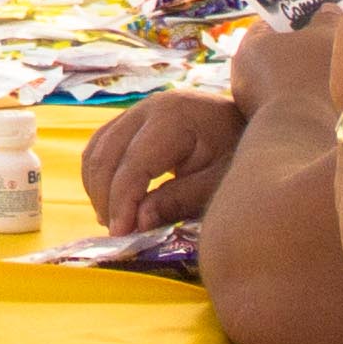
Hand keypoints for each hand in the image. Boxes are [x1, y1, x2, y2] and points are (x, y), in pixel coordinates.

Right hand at [82, 82, 243, 228]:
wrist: (245, 123)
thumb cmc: (237, 153)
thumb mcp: (216, 182)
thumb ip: (179, 201)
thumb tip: (138, 223)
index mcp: (172, 117)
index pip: (134, 163)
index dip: (122, 202)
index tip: (121, 235)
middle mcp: (148, 108)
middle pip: (106, 155)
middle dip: (105, 198)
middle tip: (117, 235)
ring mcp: (137, 111)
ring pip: (96, 151)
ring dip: (97, 189)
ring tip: (115, 222)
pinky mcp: (131, 121)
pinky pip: (101, 147)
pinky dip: (99, 177)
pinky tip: (113, 203)